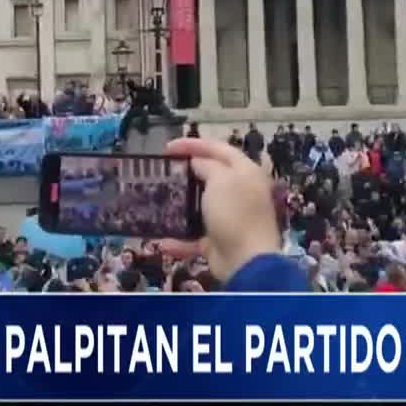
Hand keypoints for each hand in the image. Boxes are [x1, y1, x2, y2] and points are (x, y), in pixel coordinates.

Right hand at [153, 137, 280, 281]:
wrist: (246, 261)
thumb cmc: (234, 213)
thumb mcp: (221, 181)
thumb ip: (208, 166)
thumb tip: (198, 163)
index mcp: (245, 172)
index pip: (219, 148)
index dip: (193, 144)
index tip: (167, 148)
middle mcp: (241, 192)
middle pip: (212, 175)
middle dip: (188, 171)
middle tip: (164, 169)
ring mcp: (231, 218)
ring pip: (203, 205)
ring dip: (182, 204)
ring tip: (159, 198)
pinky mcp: (220, 241)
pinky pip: (196, 236)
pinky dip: (180, 239)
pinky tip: (162, 241)